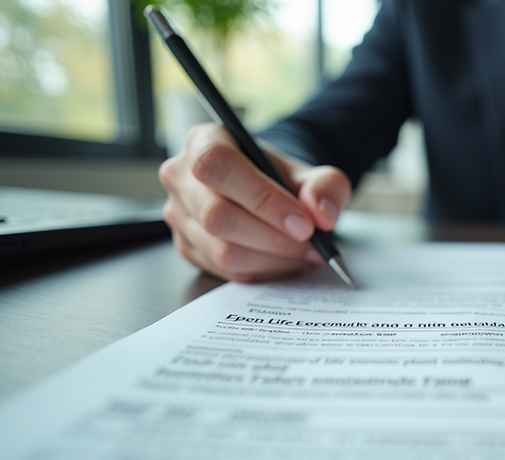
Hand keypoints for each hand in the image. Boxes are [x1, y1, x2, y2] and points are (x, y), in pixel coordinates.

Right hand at [158, 123, 350, 281]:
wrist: (268, 193)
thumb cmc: (281, 179)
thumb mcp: (311, 173)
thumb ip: (325, 186)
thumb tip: (320, 215)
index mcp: (204, 141)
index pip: (218, 165)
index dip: (262, 198)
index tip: (304, 223)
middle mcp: (181, 176)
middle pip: (218, 216)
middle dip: (274, 238)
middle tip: (313, 245)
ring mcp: (179, 215)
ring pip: (222, 251)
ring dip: (273, 259)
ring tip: (305, 254)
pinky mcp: (187, 248)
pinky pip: (225, 272)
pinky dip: (263, 271)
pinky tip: (285, 260)